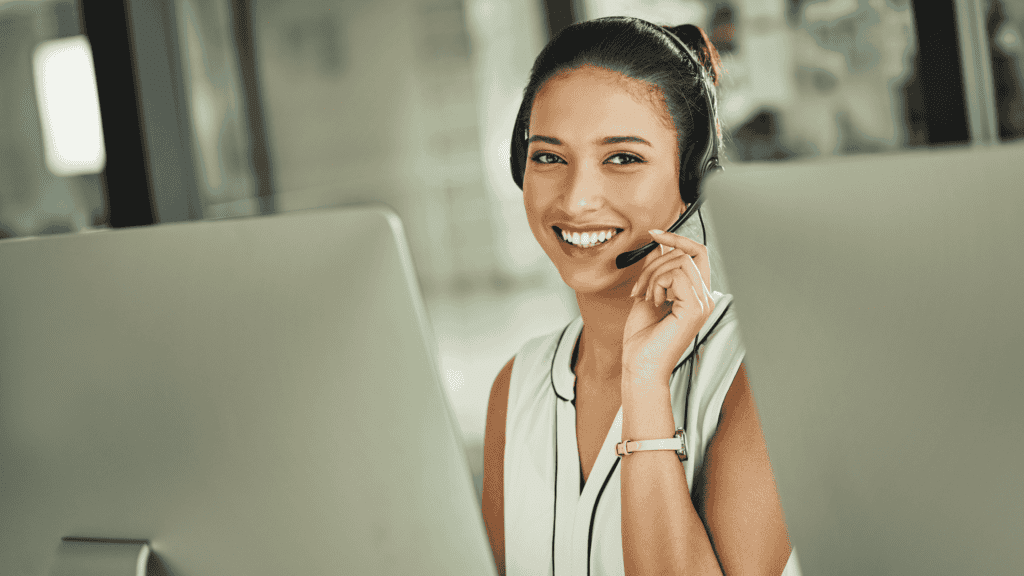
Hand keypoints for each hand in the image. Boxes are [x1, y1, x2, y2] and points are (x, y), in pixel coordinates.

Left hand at [622, 230, 714, 384]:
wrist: (640, 365)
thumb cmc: (642, 338)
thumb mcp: (648, 294)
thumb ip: (658, 270)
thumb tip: (661, 245)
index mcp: (697, 295)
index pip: (698, 253)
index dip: (678, 239)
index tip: (655, 233)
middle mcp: (705, 298)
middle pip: (685, 255)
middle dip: (653, 265)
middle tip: (639, 289)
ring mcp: (703, 303)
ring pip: (678, 262)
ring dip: (652, 276)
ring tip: (646, 298)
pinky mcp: (694, 308)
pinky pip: (675, 275)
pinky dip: (656, 284)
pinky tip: (653, 303)